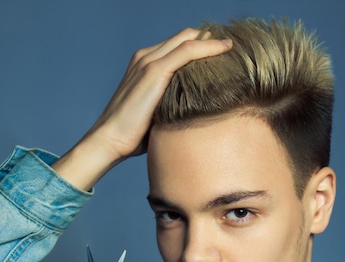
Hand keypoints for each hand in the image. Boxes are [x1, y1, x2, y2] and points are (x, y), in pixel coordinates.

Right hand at [53, 29, 231, 188]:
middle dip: (210, 39)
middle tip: (233, 48)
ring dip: (213, 41)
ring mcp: (149, 62)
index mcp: (144, 66)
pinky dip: (208, 47)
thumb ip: (172, 108)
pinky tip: (225, 49)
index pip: (177, 47)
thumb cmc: (132, 137)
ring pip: (188, 40)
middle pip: (184, 37)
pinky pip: (187, 51)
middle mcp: (146, 57)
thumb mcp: (156, 116)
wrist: (110, 140)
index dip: (201, 46)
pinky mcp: (154, 72)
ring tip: (233, 46)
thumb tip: (194, 119)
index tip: (223, 55)